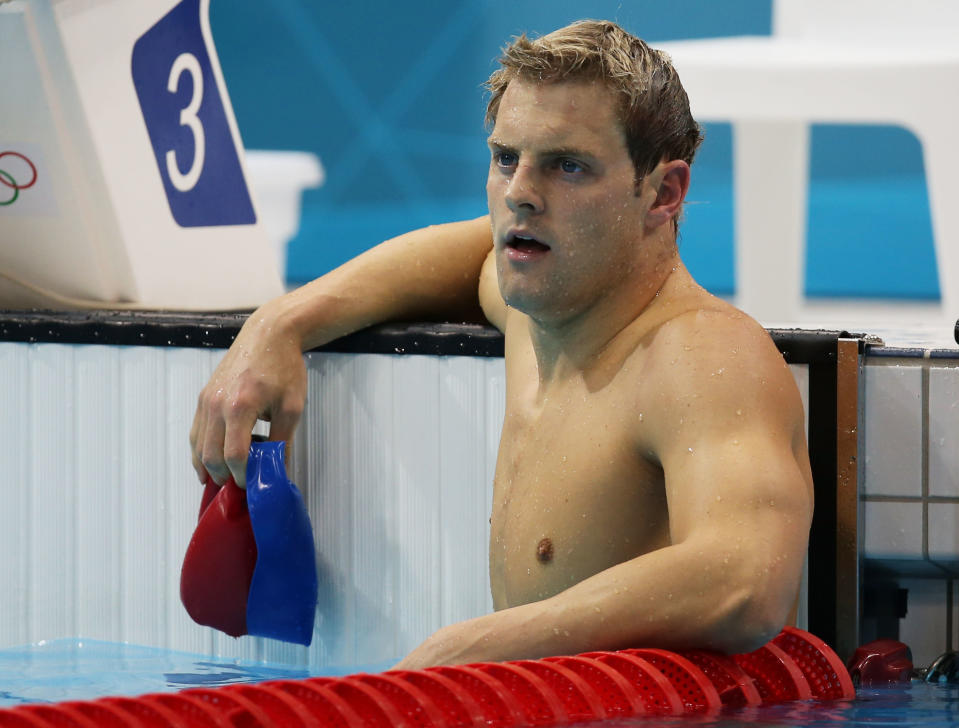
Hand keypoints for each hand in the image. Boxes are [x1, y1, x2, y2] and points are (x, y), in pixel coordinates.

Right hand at [190, 302, 306, 487]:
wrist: (269, 334)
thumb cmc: (284, 367)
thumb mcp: (292, 407)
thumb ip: (282, 441)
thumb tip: (279, 470)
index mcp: (240, 407)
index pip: (234, 455)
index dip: (243, 476)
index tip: (253, 486)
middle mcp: (216, 404)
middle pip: (211, 455)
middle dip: (223, 476)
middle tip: (239, 488)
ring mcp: (205, 400)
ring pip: (198, 446)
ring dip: (208, 467)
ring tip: (224, 480)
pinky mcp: (203, 396)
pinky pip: (195, 432)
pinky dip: (200, 451)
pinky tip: (209, 463)